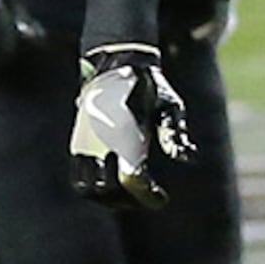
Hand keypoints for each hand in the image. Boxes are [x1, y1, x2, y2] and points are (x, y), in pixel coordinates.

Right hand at [70, 42, 194, 205]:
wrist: (116, 64)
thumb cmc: (149, 87)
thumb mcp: (169, 105)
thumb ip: (174, 132)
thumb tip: (187, 158)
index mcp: (124, 133)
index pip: (132, 179)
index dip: (147, 196)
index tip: (162, 198)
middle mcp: (100, 141)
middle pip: (107, 190)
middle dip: (130, 199)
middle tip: (148, 195)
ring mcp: (84, 144)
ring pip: (88, 189)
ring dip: (109, 199)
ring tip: (129, 195)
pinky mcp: (77, 145)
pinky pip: (78, 179)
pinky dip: (94, 190)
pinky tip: (114, 185)